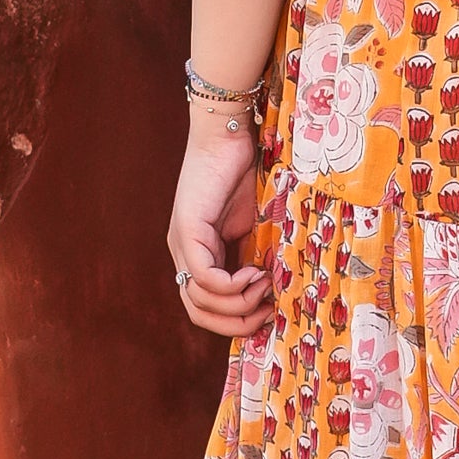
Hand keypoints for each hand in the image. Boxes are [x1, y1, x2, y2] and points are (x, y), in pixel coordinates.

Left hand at [166, 118, 271, 336]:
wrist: (228, 134)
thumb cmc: (245, 172)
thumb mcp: (256, 225)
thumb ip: (257, 256)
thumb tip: (276, 292)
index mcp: (199, 254)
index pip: (205, 307)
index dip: (236, 320)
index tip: (269, 310)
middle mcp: (184, 253)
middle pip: (197, 312)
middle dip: (236, 324)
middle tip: (268, 311)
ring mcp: (182, 243)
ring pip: (198, 301)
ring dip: (238, 304)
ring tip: (264, 286)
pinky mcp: (187, 230)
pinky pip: (204, 277)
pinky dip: (232, 285)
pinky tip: (254, 272)